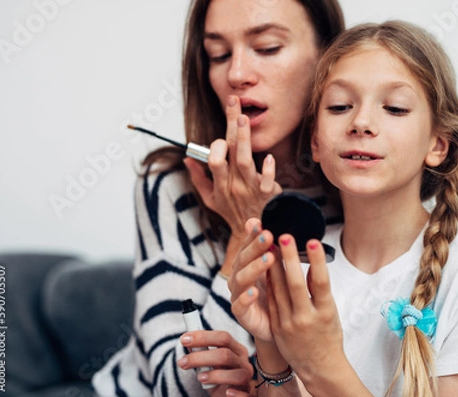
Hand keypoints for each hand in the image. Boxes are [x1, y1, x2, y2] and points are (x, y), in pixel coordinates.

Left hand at [177, 330, 255, 396]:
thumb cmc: (219, 379)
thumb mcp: (210, 365)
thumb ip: (202, 353)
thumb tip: (187, 341)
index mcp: (237, 350)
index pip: (223, 338)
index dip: (203, 337)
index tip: (184, 339)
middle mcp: (244, 363)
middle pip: (226, 354)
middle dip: (201, 357)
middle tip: (182, 362)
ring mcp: (248, 380)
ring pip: (236, 375)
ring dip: (215, 375)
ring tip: (199, 378)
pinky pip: (247, 396)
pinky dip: (238, 395)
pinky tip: (228, 393)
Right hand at [185, 95, 280, 238]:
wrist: (252, 235)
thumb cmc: (232, 213)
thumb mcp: (210, 199)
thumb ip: (199, 178)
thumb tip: (187, 158)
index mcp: (220, 182)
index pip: (214, 159)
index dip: (216, 146)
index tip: (221, 136)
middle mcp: (234, 183)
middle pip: (231, 150)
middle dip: (231, 124)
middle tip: (233, 101)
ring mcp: (250, 189)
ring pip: (246, 161)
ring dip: (245, 139)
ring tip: (244, 118)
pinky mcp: (268, 195)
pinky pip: (267, 182)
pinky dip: (269, 170)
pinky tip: (270, 157)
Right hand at [228, 218, 275, 341]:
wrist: (278, 326)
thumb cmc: (277, 294)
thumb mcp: (275, 268)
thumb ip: (267, 247)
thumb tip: (253, 220)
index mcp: (247, 265)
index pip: (247, 246)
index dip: (253, 236)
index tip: (264, 224)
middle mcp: (240, 278)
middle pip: (243, 259)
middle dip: (255, 247)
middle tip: (269, 236)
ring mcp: (238, 296)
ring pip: (240, 279)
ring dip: (254, 268)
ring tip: (269, 259)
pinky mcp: (242, 315)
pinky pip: (239, 306)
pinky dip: (245, 298)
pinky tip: (254, 291)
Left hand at [267, 235, 346, 384]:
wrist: (319, 366)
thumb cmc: (328, 335)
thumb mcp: (331, 312)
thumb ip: (320, 291)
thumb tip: (314, 263)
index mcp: (325, 313)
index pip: (321, 282)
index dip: (317, 261)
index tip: (312, 241)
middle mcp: (306, 318)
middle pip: (295, 284)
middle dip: (289, 259)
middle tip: (285, 236)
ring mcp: (289, 324)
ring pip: (279, 290)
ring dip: (274, 266)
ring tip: (272, 244)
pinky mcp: (277, 327)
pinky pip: (271, 300)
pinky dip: (269, 282)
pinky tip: (267, 266)